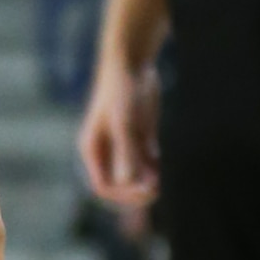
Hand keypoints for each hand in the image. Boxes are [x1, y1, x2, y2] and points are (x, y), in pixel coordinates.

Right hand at [78, 48, 160, 208]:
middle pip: (119, 184)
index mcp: (93, 149)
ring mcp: (123, 144)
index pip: (103, 186)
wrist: (131, 64)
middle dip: (137, 191)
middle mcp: (106, 150)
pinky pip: (147, 163)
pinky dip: (157, 170)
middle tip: (158, 189)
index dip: (123, 195)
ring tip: (164, 180)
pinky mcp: (139, 137)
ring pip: (135, 175)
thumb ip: (126, 152)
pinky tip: (166, 169)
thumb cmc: (121, 91)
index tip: (145, 191)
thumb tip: (129, 182)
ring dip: (149, 182)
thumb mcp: (124, 123)